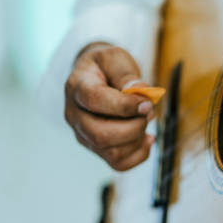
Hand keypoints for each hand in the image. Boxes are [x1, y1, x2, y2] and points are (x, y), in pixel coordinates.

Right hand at [64, 43, 154, 170]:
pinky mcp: (97, 149)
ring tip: (145, 120)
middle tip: (148, 112)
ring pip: (112, 153)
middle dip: (134, 127)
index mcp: (76, 87)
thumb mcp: (115, 58)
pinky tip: (146, 138)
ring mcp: (84, 135)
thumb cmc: (107, 67)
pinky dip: (139, 155)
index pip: (95, 101)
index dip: (125, 105)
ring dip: (138, 139)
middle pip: (101, 135)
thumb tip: (139, 90)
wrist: (99, 77)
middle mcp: (75, 115)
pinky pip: (119, 164)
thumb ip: (125, 73)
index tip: (147, 102)